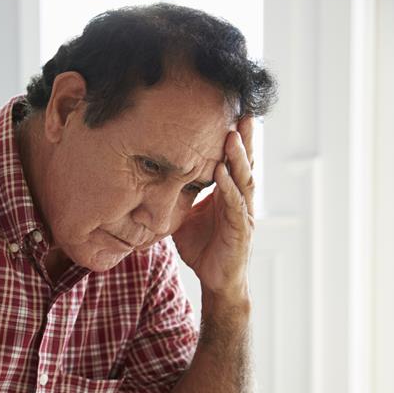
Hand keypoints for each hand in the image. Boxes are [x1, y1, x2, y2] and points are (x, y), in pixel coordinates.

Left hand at [172, 116, 254, 299]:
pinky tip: (222, 173)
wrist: (215, 280)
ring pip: (243, 180)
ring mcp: (243, 214)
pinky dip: (228, 189)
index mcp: (228, 193)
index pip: (233, 161)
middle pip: (244, 164)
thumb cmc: (202, 247)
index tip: (230, 114)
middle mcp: (239, 199)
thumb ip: (175, 196)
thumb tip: (148, 179)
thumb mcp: (183, 216)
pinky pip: (234, 205)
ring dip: (238, 158)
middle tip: (243, 112)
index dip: (234, 140)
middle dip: (244, 139)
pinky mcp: (241, 231)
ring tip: (232, 136)